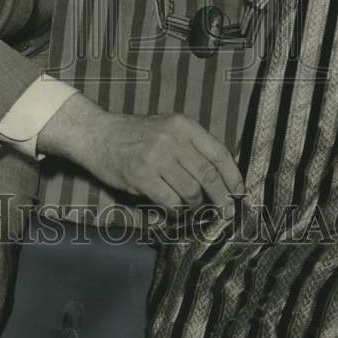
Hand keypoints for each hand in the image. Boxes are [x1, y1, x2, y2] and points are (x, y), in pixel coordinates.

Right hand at [37, 94, 243, 210]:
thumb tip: (220, 177)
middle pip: (208, 175)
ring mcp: (156, 157)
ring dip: (196, 205)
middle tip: (226, 212)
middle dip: (221, 197)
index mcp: (183, 125)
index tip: (239, 193)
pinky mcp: (142, 176)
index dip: (233, 176)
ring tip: (194, 208)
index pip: (218, 153)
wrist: (98, 134)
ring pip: (191, 191)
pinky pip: (170, 201)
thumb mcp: (166, 128)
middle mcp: (172, 139)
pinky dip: (177, 211)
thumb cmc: (135, 134)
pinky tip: (175, 211)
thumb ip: (191, 146)